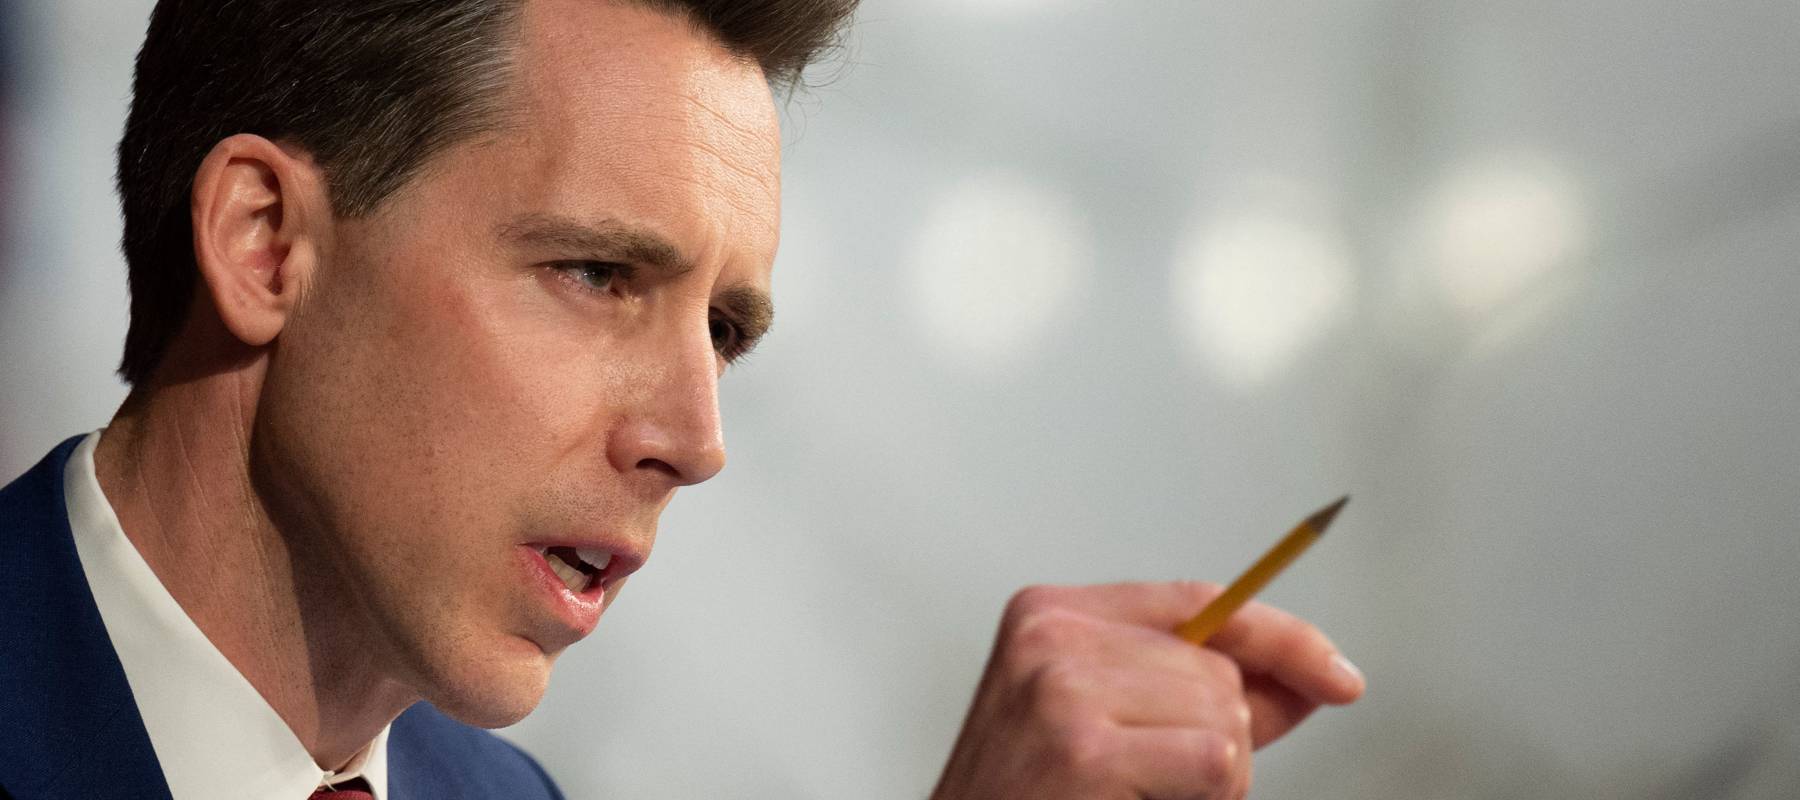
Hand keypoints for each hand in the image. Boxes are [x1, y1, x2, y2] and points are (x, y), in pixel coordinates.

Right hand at [929, 582, 1363, 799]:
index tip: (1339, 674)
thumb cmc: (1032, 798)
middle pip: (1218, 669)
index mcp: (1051, 614)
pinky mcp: (1082, 746)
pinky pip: (1215, 761)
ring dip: (1211, 779)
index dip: (1281, 635)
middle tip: (1152, 781)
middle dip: (1221, 739)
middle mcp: (1051, 636)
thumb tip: (1308, 679)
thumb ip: (1203, 696)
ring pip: (1224, 717)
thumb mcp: (1111, 728)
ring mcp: (1061, 687)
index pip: (1198, 600)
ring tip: (1137, 794)